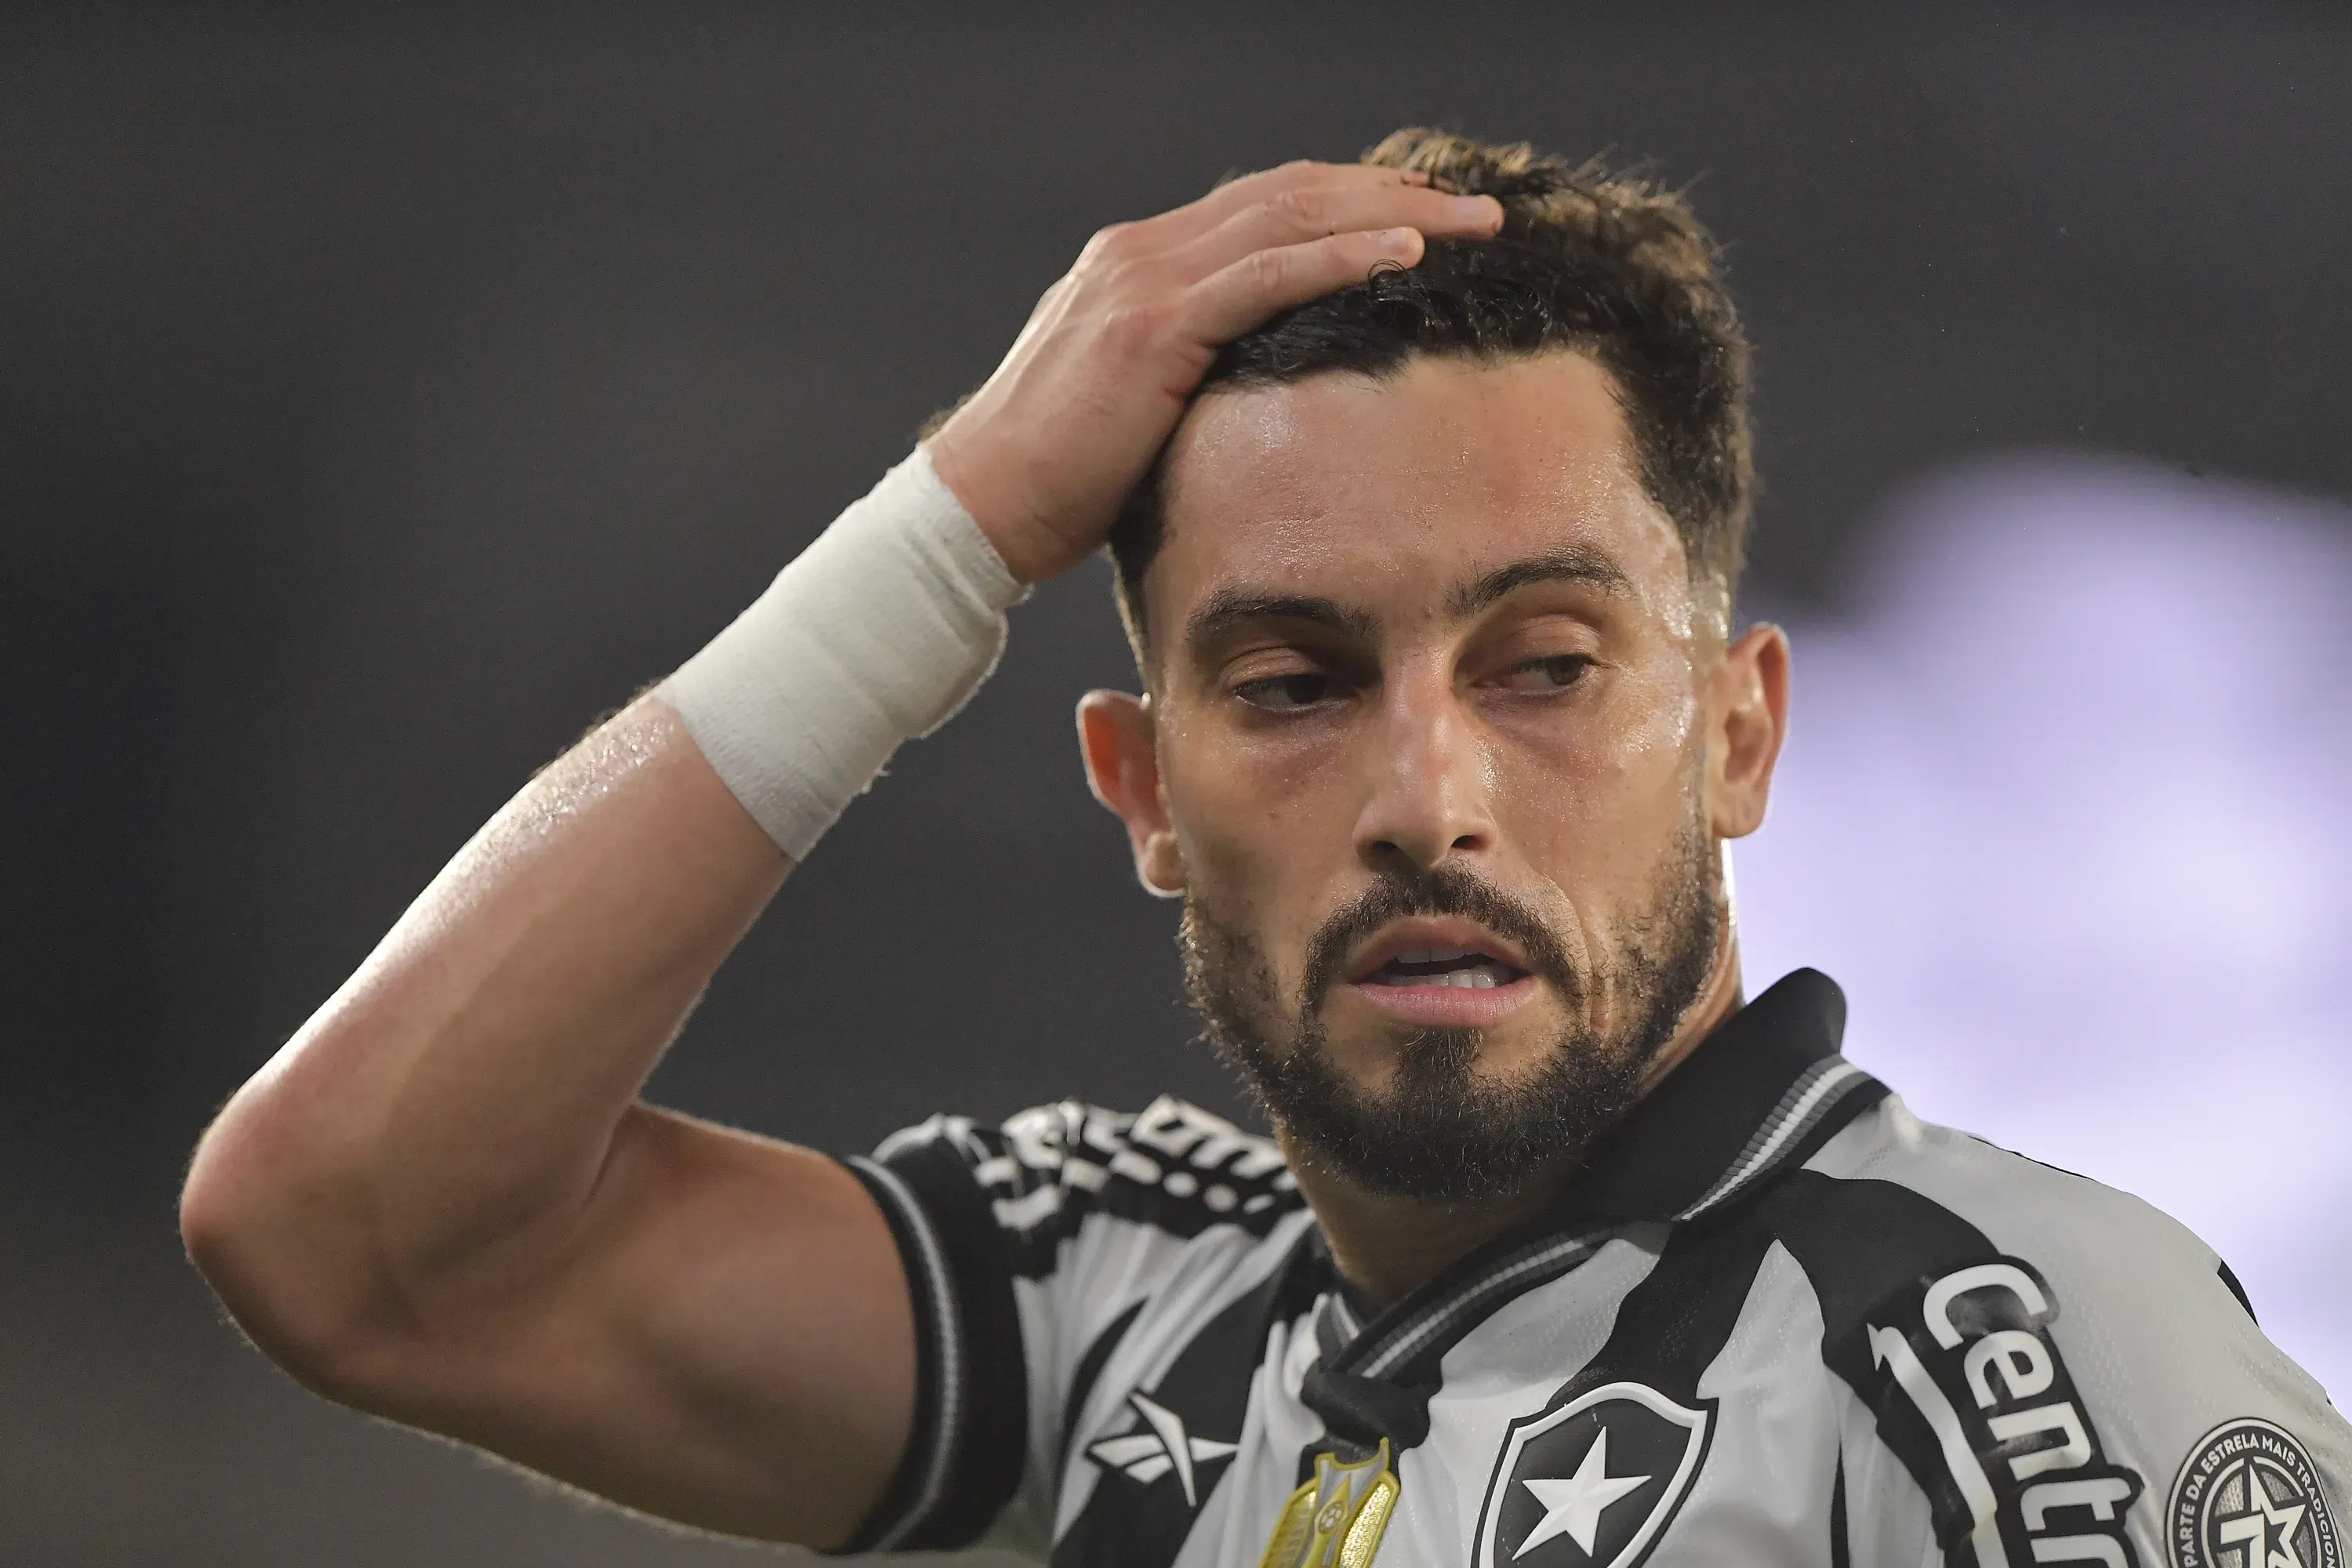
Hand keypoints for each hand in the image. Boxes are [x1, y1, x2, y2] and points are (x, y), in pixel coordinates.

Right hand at [925, 160, 1504, 583]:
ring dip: (1392, 212)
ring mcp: (1145, 279)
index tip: (1426, 215)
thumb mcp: (1137, 408)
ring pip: (1292, 217)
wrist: (982, 507)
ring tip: (1471, 222)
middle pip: (1292, 193)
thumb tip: (1259, 394)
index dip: (1351, 202)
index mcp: (1141, 266)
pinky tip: (1406, 251)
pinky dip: (1343, 255)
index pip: (1264, 208)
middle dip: (1391, 192)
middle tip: (1476, 207)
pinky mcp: (1153, 324)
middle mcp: (1143, 253)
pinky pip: (1268, 273)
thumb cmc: (1058, 482)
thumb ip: (1192, 374)